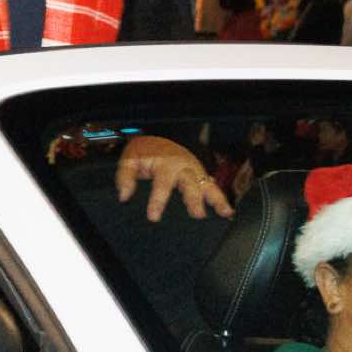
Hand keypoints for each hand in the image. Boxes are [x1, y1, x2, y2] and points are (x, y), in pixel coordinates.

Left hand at [116, 135, 233, 221]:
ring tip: (223, 212)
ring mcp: (194, 170)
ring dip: (215, 198)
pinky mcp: (199, 175)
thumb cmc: (145, 150)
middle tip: (196, 214)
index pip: (162, 184)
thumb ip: (125, 176)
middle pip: (190, 183)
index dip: (158, 201)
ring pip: (207, 184)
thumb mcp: (130, 158)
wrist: (158, 135)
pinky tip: (227, 212)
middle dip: (194, 199)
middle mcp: (183, 166)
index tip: (154, 216)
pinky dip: (221, 199)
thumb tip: (124, 195)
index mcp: (165, 163)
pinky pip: (212, 186)